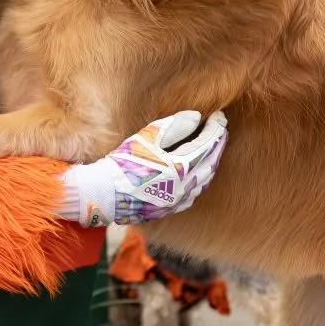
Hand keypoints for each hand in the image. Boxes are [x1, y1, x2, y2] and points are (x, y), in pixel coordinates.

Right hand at [57, 110, 227, 228]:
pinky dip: (201, 180)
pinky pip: (194, 194)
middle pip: (211, 163)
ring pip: (205, 181)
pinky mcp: (170, 209)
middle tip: (220, 130)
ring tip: (212, 148)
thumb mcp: (147, 138)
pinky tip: (197, 174)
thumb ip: (174, 126)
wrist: (104, 193)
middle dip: (218, 144)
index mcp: (181, 167)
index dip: (216, 128)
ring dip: (212, 162)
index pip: (208, 144)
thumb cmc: (123, 163)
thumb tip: (197, 117)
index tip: (219, 116)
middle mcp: (184, 187)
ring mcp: (178, 201)